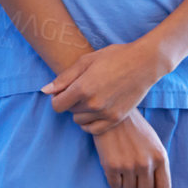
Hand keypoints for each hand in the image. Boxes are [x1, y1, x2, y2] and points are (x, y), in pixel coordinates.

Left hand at [43, 41, 161, 132]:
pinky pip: (93, 130)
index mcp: (83, 88)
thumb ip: (63, 78)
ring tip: (91, 98)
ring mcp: (106, 113)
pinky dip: (90, 122)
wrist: (143, 64)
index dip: (57, 98)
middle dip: (71, 102)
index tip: (64, 91)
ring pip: (80, 121)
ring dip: (81, 112)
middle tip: (83, 89)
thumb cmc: (113, 57)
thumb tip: (44, 91)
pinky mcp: (116, 119)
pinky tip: (95, 110)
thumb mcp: (85, 61)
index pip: (57, 105)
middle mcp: (93, 104)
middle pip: (69, 111)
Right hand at [92, 111, 171, 187]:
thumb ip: (158, 164)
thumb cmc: (133, 128)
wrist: (110, 113)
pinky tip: (112, 166)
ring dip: (125, 182)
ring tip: (121, 165)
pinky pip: (115, 185)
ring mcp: (129, 165)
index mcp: (160, 157)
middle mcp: (146, 163)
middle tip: (133, 179)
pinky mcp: (112, 166)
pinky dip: (113, 180)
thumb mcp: (153, 143)